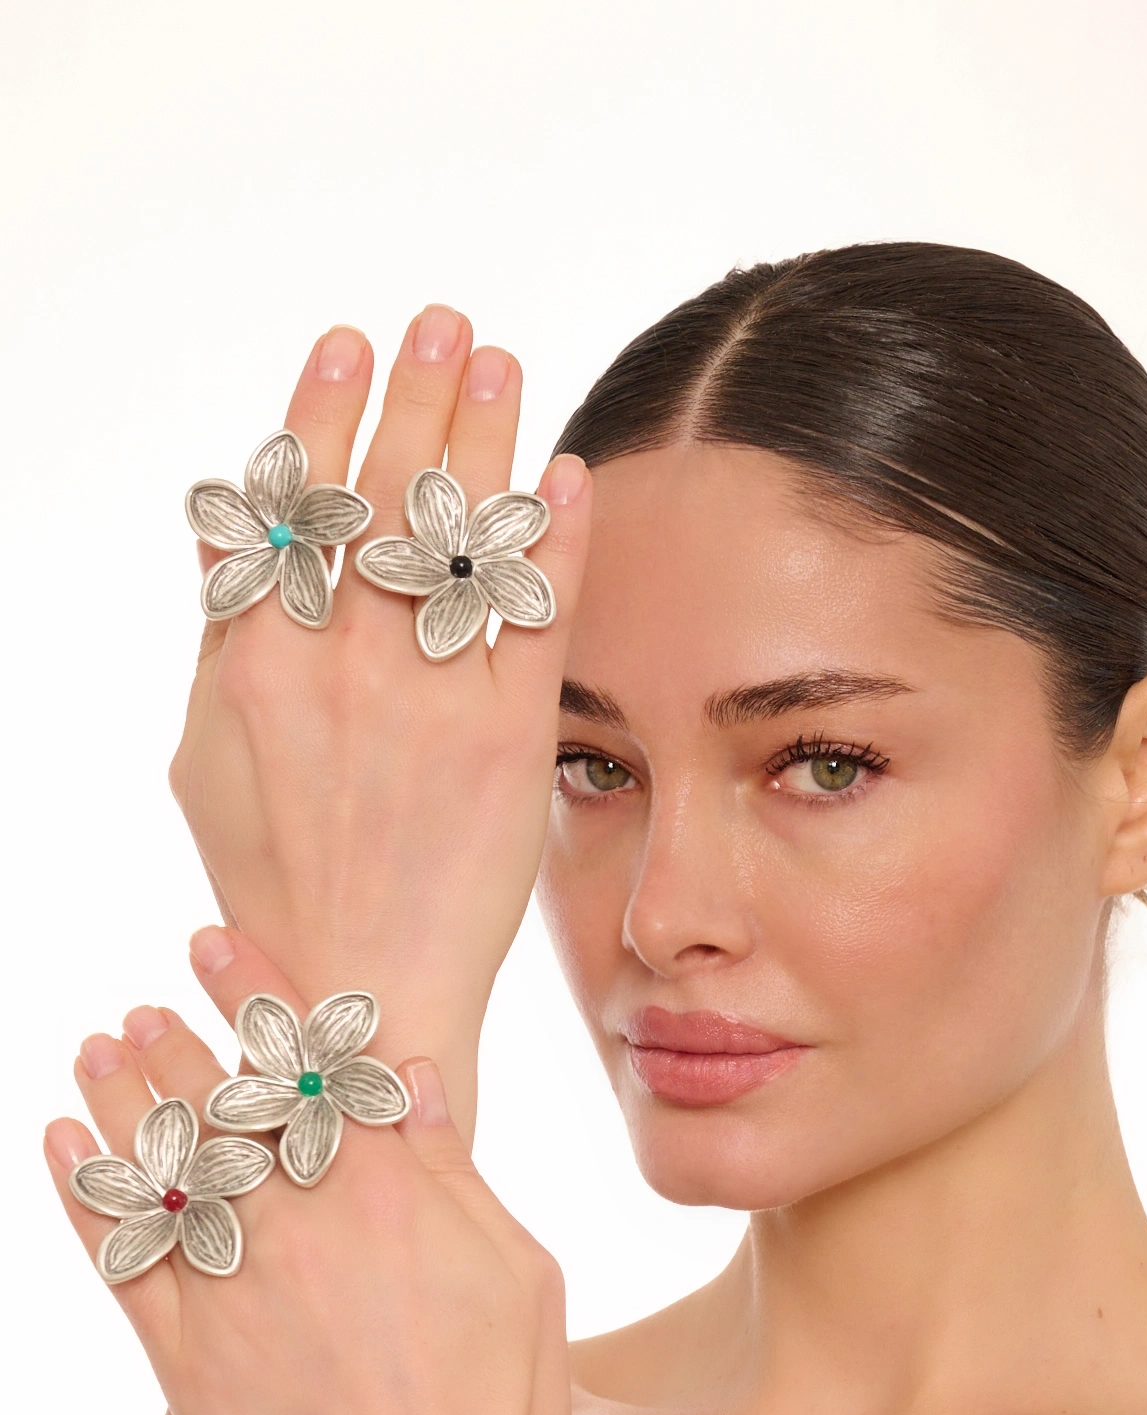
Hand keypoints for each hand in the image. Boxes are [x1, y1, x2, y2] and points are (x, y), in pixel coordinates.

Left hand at [44, 926, 571, 1414]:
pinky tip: (61, 1150)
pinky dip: (84, 1199)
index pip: (303, 1061)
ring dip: (117, 1100)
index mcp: (383, 1192)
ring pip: (158, 1169)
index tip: (212, 941)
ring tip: (90, 1050)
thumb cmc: (501, 1404)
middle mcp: (298, 1225)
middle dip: (174, 1042)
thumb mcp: (516, 1270)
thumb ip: (450, 1171)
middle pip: (218, 1105)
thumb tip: (410, 1079)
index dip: (254, 991)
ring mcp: (235, 1293)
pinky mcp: (189, 1364)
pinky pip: (121, 1263)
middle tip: (139, 1007)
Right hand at [170, 312, 591, 1135]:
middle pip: (382, 499)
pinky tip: (570, 478)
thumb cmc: (271, 881)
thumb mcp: (202, 759)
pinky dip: (555, 541)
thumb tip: (226, 530)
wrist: (360, 985)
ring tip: (498, 359)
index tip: (347, 342)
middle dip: (413, 397)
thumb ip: (220, 641)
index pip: (296, 507)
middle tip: (443, 321)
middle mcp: (340, 668)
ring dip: (483, 437)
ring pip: (458, 537)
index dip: (323, 415)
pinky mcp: (508, 739)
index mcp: (254, 665)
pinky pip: (536, 616)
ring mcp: (430, 700)